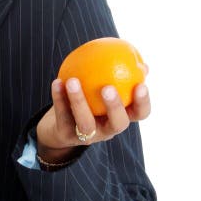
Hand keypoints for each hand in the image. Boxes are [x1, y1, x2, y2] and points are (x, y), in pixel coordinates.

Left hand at [35, 77, 150, 163]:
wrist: (59, 128)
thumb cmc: (90, 102)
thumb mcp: (104, 93)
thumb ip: (122, 78)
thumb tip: (142, 65)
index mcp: (120, 117)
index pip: (139, 114)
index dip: (143, 103)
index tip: (141, 85)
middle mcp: (107, 130)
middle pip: (117, 124)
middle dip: (114, 106)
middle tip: (108, 87)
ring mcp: (87, 136)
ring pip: (85, 122)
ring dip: (79, 101)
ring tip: (73, 81)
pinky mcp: (66, 135)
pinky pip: (62, 115)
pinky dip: (59, 98)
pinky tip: (57, 81)